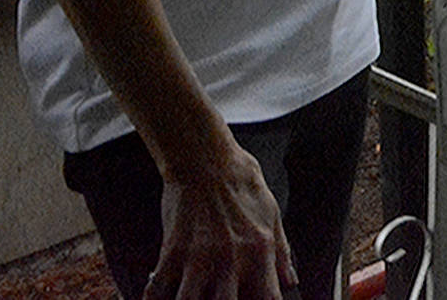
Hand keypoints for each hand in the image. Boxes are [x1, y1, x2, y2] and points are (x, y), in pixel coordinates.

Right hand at [144, 145, 297, 299]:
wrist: (206, 160)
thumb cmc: (241, 184)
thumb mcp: (272, 215)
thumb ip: (282, 253)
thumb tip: (291, 281)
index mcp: (259, 252)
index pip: (267, 299)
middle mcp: (231, 261)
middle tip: (219, 298)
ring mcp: (199, 259)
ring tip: (192, 297)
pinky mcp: (171, 253)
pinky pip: (158, 291)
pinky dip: (155, 298)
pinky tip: (159, 297)